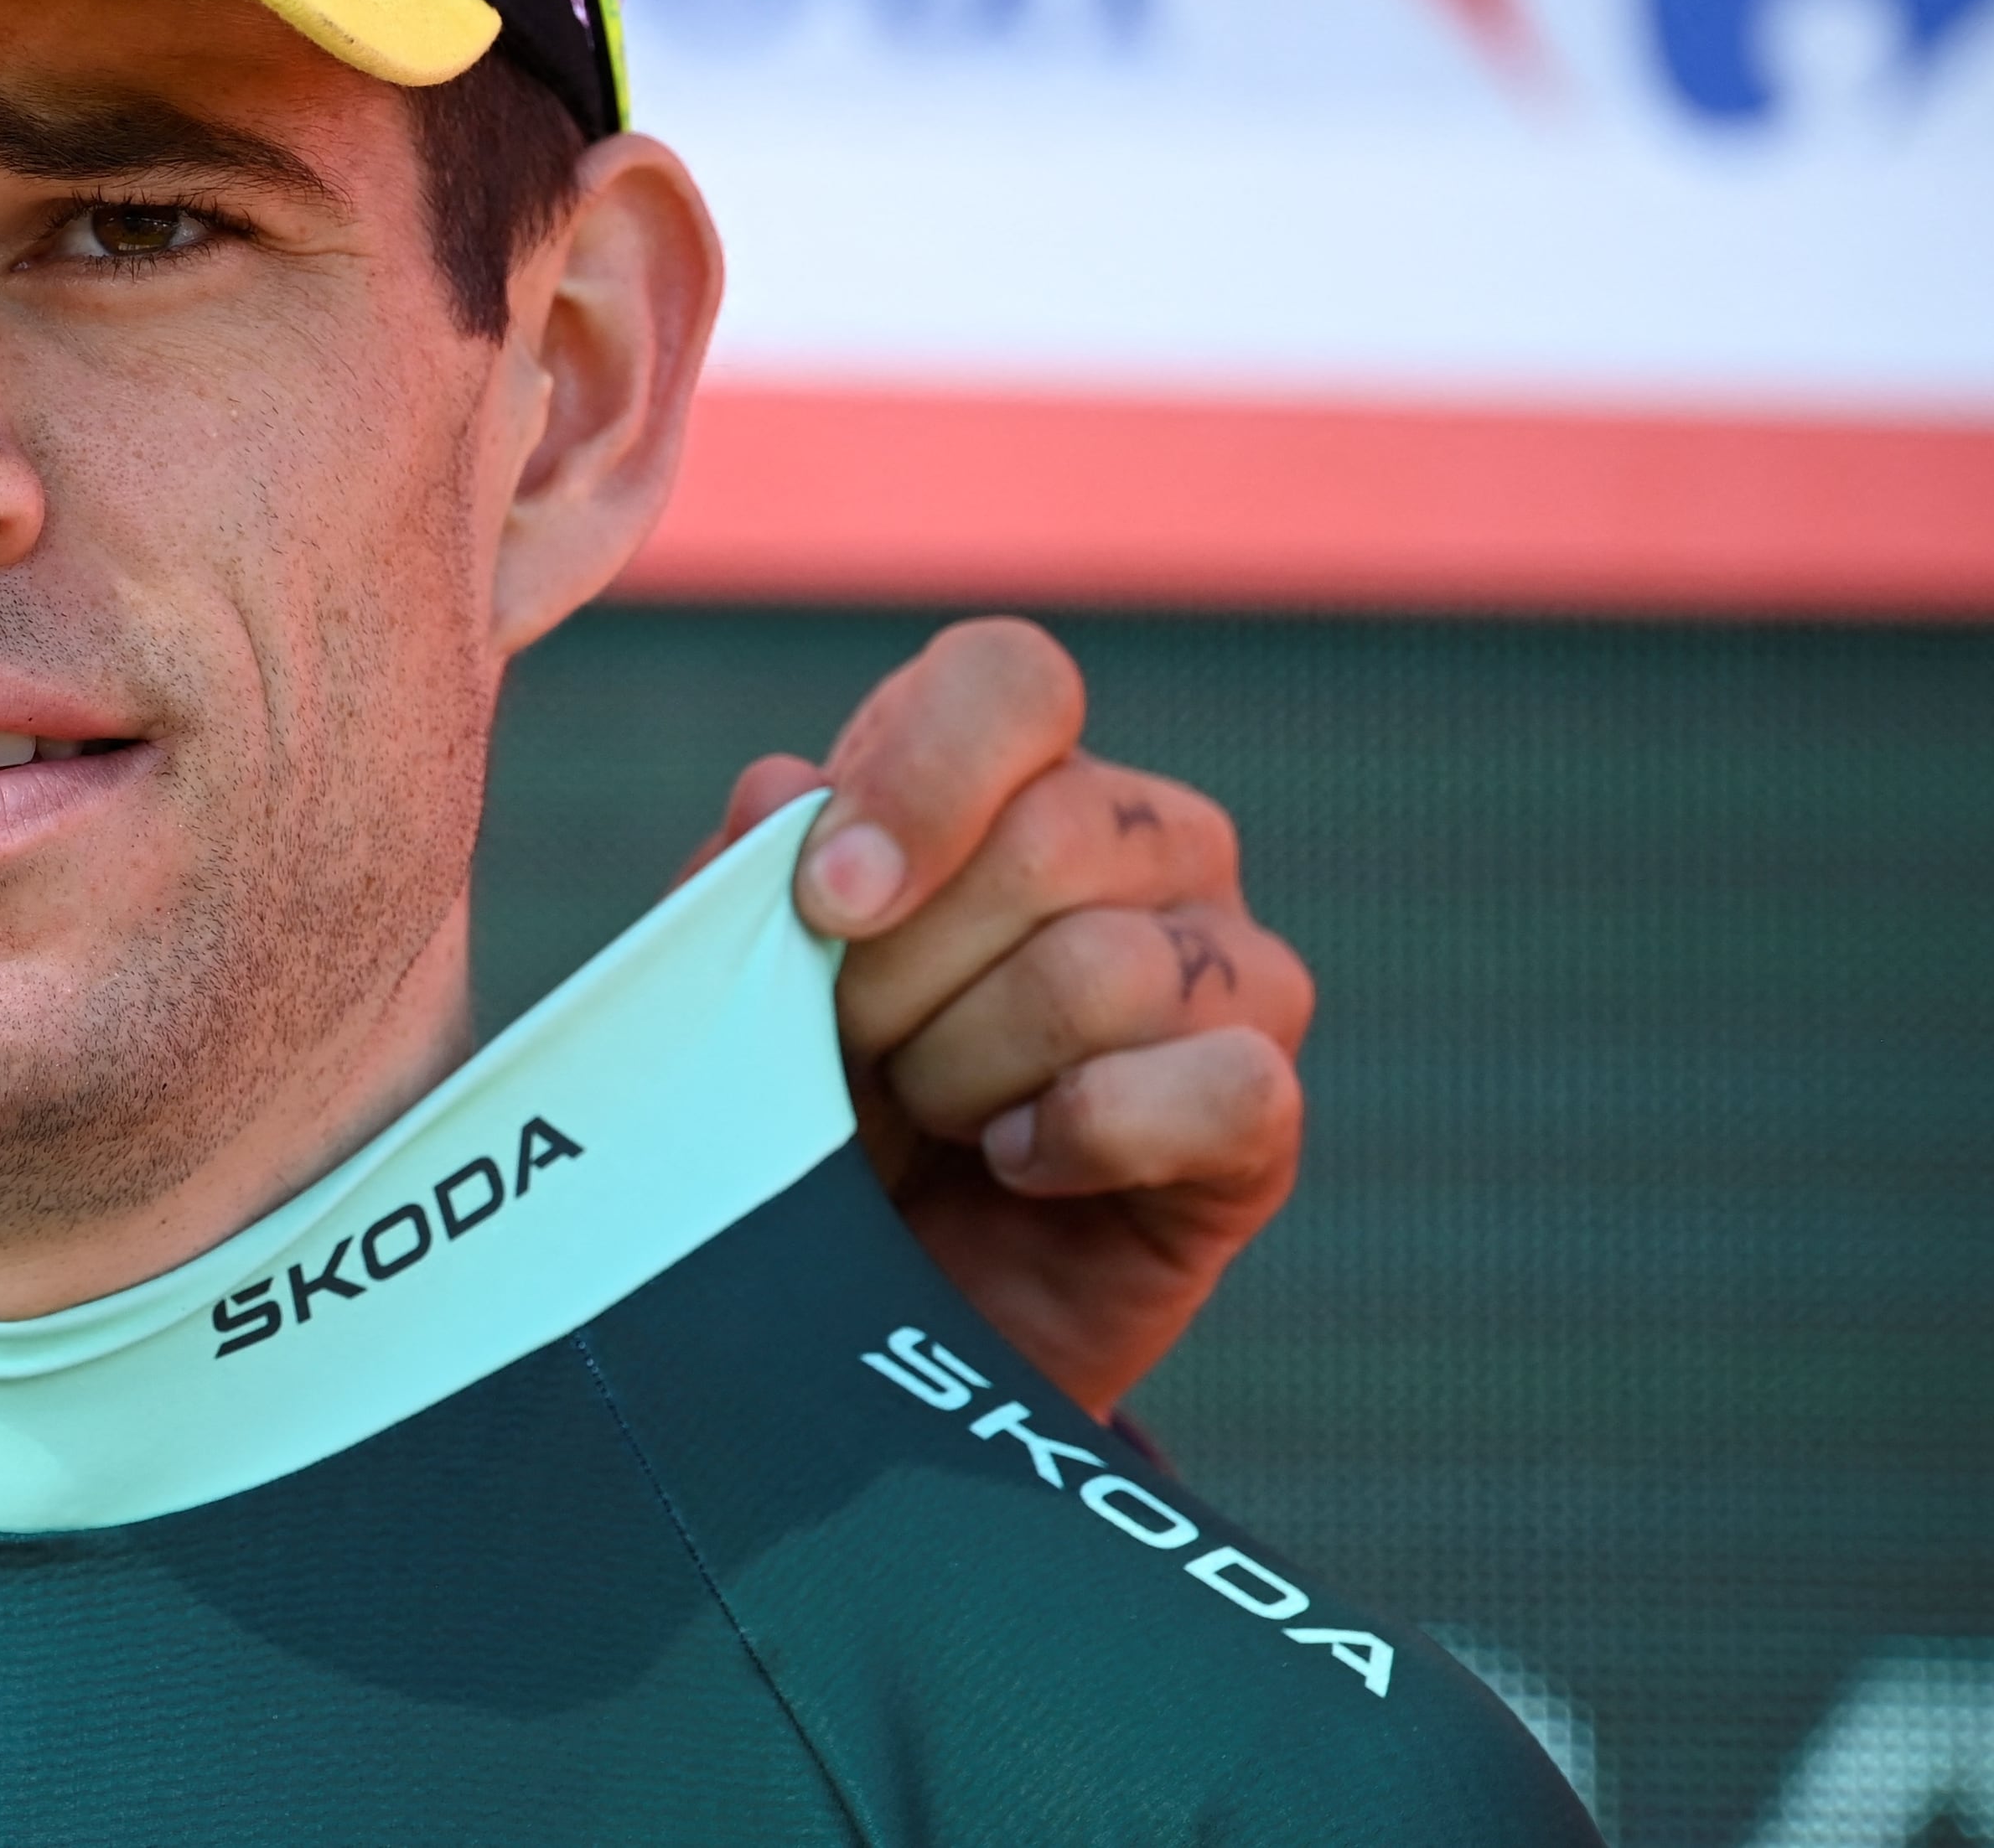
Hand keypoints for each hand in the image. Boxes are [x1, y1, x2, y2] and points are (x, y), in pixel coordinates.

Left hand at [706, 617, 1315, 1419]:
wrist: (854, 1313)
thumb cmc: (796, 1113)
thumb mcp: (731, 989)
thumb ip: (737, 881)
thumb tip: (785, 788)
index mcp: (1007, 773)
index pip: (1011, 680)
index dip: (921, 777)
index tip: (827, 904)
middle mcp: (1143, 842)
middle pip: (1056, 833)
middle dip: (907, 969)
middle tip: (855, 1049)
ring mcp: (1224, 971)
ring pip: (1115, 968)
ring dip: (972, 1067)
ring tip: (932, 1117)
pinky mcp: (1262, 1115)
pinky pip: (1229, 1084)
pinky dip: (1091, 1135)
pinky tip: (1020, 1167)